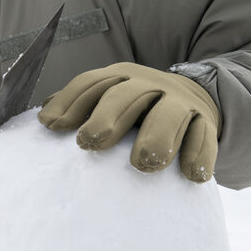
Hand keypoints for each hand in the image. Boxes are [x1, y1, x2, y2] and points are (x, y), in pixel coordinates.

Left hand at [38, 63, 220, 181]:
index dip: (71, 102)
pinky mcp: (206, 122)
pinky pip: (204, 135)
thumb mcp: (113, 97)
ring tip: (142, 162)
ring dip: (155, 136)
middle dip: (105, 117)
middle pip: (126, 95)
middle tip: (88, 143)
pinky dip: (199, 153)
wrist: (197, 99)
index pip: (93, 83)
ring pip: (169, 113)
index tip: (51, 126)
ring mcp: (180, 102)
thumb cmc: (140, 107)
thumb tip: (44, 115)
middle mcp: (150, 84)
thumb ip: (83, 104)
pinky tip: (191, 174)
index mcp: (122, 76)